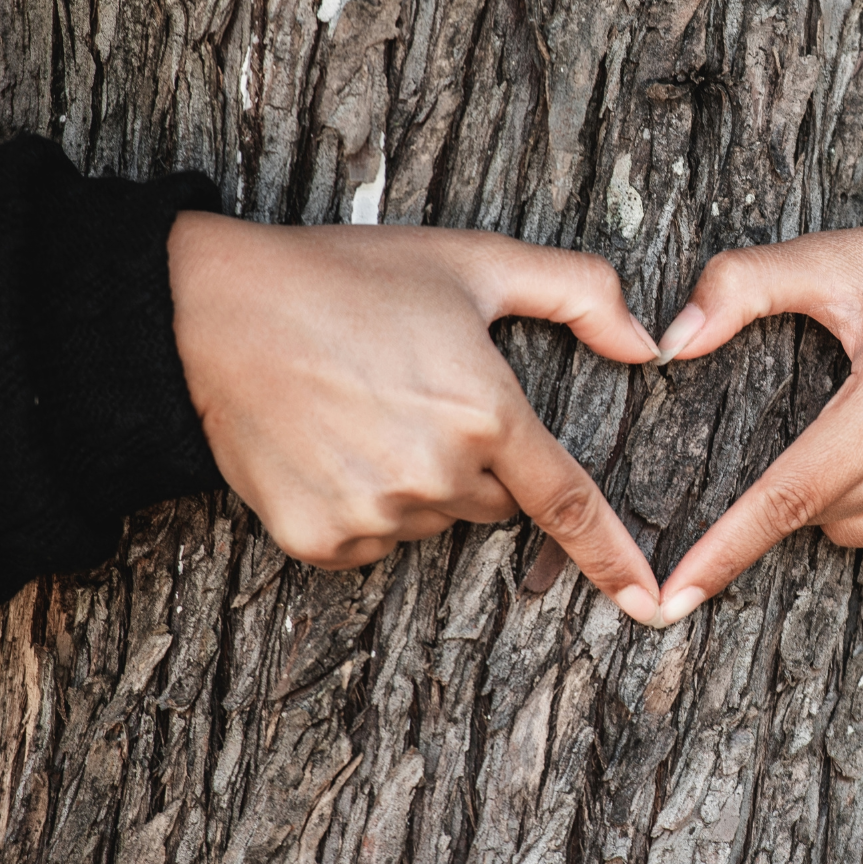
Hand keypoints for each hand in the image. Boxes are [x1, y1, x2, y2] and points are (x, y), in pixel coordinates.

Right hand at [168, 213, 664, 623]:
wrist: (212, 312)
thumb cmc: (349, 279)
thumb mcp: (474, 261)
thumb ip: (578, 291)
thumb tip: (650, 342)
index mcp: (486, 414)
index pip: (568, 502)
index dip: (613, 556)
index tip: (649, 602)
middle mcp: (437, 476)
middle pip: (492, 502)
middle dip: (477, 463)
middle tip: (417, 396)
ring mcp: (374, 514)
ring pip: (431, 521)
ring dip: (418, 484)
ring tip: (363, 412)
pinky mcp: (319, 540)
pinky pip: (371, 541)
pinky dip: (363, 505)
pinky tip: (330, 446)